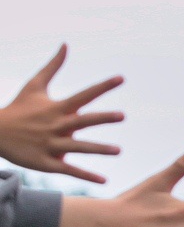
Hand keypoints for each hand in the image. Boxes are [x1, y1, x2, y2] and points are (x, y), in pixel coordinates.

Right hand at [0, 45, 121, 182]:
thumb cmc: (19, 108)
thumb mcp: (35, 85)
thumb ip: (53, 65)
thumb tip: (66, 44)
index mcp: (57, 108)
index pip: (84, 95)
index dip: (102, 87)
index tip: (121, 78)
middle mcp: (56, 125)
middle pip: (82, 121)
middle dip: (101, 117)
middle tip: (122, 115)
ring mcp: (51, 144)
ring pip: (78, 147)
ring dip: (97, 149)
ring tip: (118, 151)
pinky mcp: (46, 162)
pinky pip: (69, 170)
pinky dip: (86, 176)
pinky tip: (104, 181)